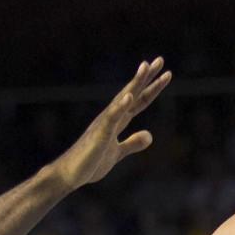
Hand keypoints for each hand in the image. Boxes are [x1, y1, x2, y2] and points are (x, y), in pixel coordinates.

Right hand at [50, 58, 171, 189]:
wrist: (69, 174)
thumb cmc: (90, 162)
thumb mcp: (117, 153)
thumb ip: (132, 143)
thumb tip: (150, 135)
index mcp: (117, 121)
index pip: (139, 101)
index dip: (152, 88)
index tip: (165, 74)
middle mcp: (111, 117)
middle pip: (133, 93)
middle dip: (146, 77)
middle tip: (159, 60)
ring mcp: (104, 123)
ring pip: (123, 99)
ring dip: (135, 83)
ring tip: (145, 67)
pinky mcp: (99, 134)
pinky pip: (111, 118)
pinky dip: (120, 107)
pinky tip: (129, 96)